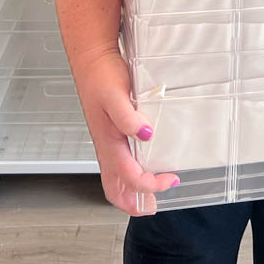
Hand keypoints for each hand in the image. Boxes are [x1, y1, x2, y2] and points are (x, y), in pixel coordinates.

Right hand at [75, 49, 179, 215]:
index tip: (170, 178)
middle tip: (154, 205)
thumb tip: (146, 135)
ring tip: (152, 190)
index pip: (128, 178)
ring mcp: (108, 141)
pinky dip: (132, 171)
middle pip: (114, 189)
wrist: (92, 59)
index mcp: (108, 143)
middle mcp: (107, 146)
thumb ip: (128, 117)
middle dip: (133, 203)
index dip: (149, 186)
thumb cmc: (101, 75)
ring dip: (133, 189)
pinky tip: (146, 162)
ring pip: (117, 177)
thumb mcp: (115, 95)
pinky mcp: (112, 132)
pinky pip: (120, 161)